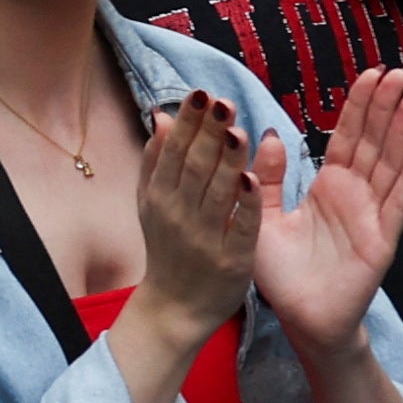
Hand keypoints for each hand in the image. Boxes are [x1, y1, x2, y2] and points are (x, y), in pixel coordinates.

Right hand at [133, 92, 261, 345]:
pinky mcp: (232, 260)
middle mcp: (178, 214)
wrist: (174, 308)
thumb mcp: (152, 204)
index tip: (203, 94)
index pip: (174, 151)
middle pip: (194, 166)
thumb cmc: (168, 249)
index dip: (189, 122)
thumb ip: (156, 162)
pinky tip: (251, 179)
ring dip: (226, 160)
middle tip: (223, 102)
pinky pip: (240, 227)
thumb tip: (163, 116)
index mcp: (159, 196)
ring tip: (237, 129)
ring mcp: (204, 237)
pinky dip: (244, 205)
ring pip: (216, 192)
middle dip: (208, 133)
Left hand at [251, 67, 402, 369]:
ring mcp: (372, 215)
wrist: (300, 317)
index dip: (359, 106)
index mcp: (327, 186)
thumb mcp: (262, 214)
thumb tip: (268, 133)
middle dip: (385, 106)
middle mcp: (354, 195)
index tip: (370, 74)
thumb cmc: (282, 272)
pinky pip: (398, 202)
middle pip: (373, 142)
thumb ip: (267, 176)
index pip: (346, 137)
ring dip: (402, 130)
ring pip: (389, 163)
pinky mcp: (381, 238)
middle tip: (399, 71)